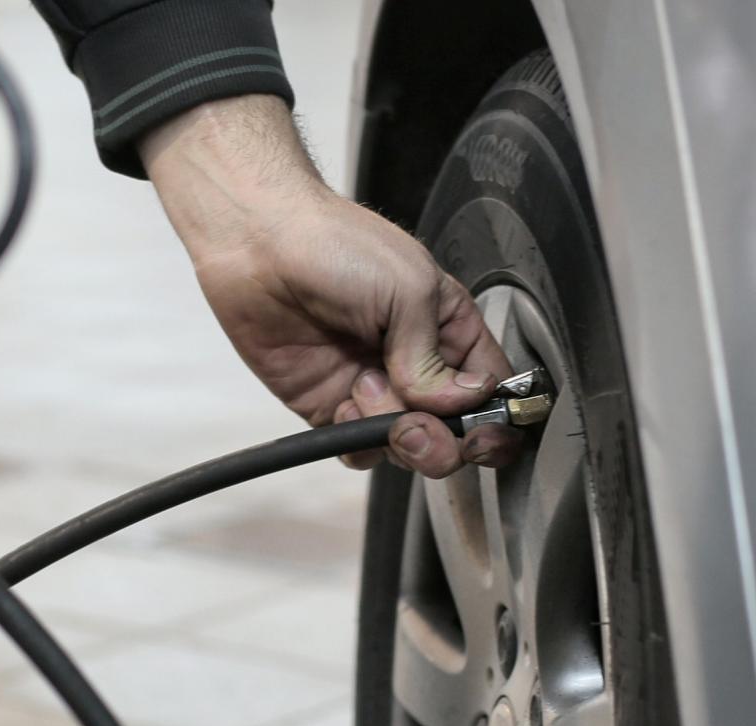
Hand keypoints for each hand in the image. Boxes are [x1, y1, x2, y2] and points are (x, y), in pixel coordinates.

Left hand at [140, 95, 519, 476]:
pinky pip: (361, 450)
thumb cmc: (335, 245)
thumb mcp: (408, 288)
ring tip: (366, 389)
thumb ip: (434, 357)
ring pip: (411, 447)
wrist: (259, 245)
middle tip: (418, 422)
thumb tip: (457, 406)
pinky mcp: (331, 407)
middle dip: (445, 440)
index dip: (496, 419)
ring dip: (397, 435)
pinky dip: (359, 441)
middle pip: (457, 432)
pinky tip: (344, 401)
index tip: (481, 429)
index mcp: (450, 330)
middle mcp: (418, 365)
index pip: (494, 391)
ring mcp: (375, 389)